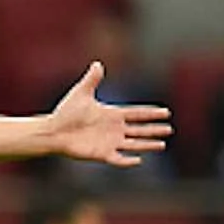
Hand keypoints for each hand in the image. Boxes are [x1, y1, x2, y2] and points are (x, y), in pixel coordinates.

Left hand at [48, 62, 171, 165]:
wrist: (54, 131)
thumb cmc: (66, 112)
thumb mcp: (81, 93)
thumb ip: (92, 80)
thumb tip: (98, 63)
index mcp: (112, 114)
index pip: (136, 114)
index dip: (151, 113)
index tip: (165, 112)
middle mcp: (114, 129)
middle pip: (139, 129)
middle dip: (154, 129)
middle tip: (169, 129)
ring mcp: (109, 142)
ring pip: (134, 144)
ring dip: (147, 144)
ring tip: (162, 144)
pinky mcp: (101, 154)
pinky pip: (118, 159)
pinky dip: (127, 160)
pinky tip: (139, 160)